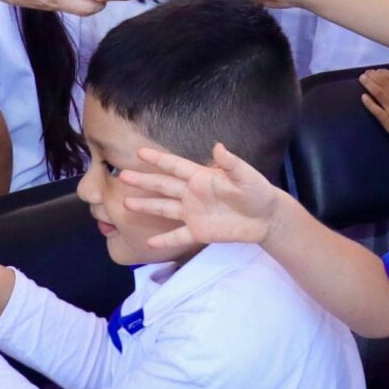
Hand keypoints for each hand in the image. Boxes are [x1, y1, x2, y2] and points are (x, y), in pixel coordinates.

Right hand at [120, 144, 292, 252]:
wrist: (266, 218)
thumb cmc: (257, 191)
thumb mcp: (246, 176)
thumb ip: (231, 163)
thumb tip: (218, 146)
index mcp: (201, 177)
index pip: (176, 166)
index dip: (159, 160)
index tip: (140, 153)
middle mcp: (193, 194)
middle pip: (163, 186)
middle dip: (144, 181)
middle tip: (123, 176)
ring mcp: (193, 214)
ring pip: (165, 209)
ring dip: (146, 206)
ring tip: (126, 203)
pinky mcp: (199, 232)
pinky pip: (178, 236)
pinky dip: (164, 240)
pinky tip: (149, 243)